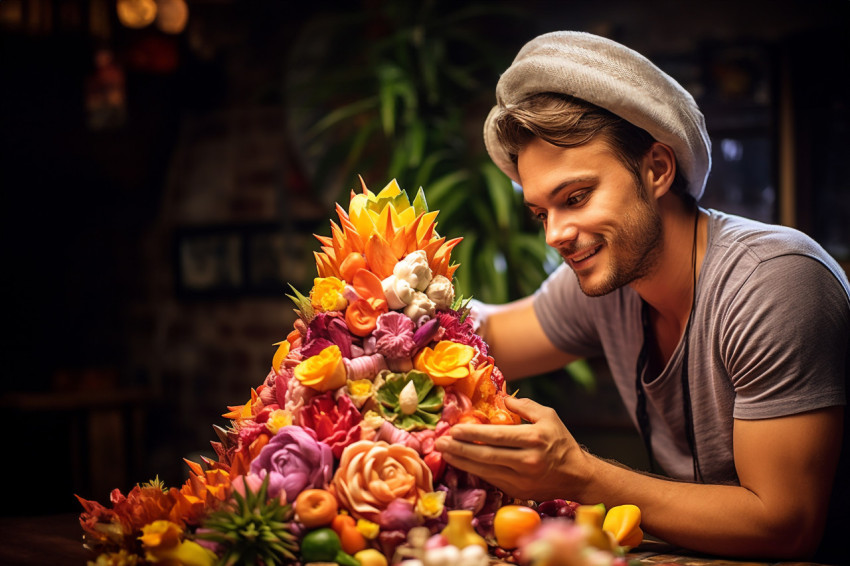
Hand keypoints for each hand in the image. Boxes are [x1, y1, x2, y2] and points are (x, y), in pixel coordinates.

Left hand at [434, 396, 588, 500]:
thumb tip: (502, 398)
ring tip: (444, 452)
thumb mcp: (548, 416)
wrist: (577, 476)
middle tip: (439, 442)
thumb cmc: (561, 442)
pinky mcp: (517, 491)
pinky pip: (491, 479)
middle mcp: (527, 460)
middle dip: (459, 449)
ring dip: (461, 462)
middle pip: (486, 456)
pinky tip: (460, 463)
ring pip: (485, 470)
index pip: (496, 436)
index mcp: (534, 439)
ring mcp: (521, 479)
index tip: (453, 429)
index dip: (472, 434)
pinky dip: (474, 471)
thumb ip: (524, 406)